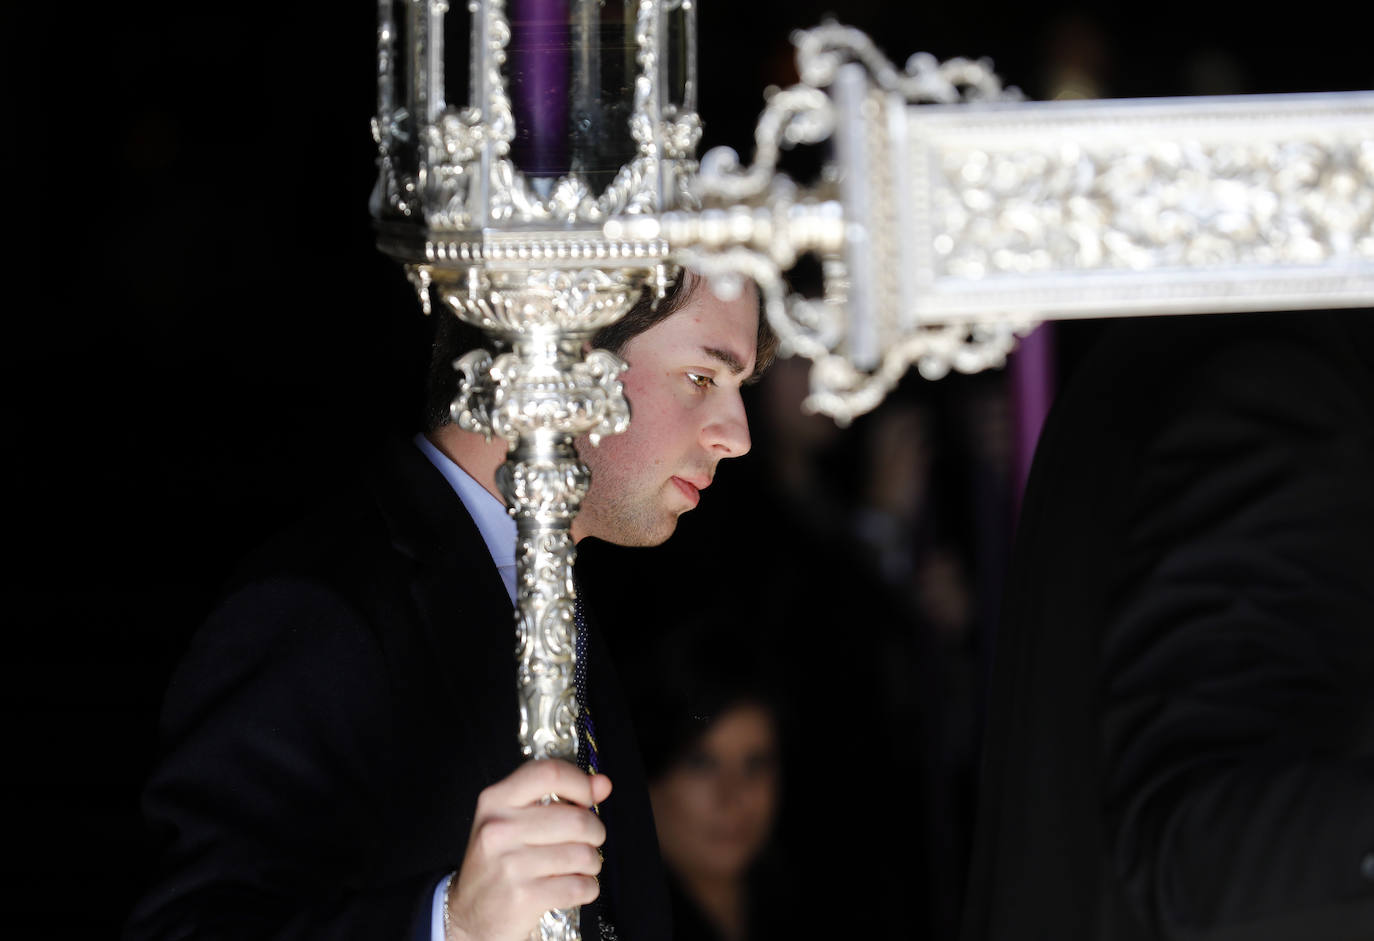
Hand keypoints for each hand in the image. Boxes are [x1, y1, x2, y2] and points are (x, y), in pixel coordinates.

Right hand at [445, 759, 612, 940]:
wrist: (468, 915)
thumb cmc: (496, 863)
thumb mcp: (514, 821)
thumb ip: (559, 796)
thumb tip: (602, 784)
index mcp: (496, 800)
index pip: (549, 773)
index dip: (580, 783)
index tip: (588, 798)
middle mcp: (498, 829)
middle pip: (576, 818)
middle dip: (595, 832)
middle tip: (589, 840)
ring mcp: (509, 864)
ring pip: (583, 854)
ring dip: (591, 863)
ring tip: (579, 866)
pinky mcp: (523, 897)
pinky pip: (579, 886)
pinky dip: (587, 888)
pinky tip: (573, 886)